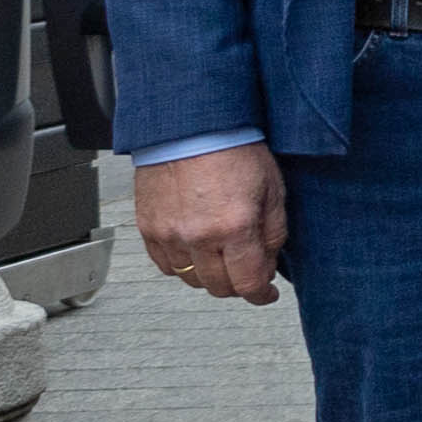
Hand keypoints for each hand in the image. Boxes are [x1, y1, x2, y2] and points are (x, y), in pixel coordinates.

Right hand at [134, 147, 290, 305]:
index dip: (261, 294)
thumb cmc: (232, 148)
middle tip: (247, 272)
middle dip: (238, 285)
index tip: (266, 293)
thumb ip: (273, 234)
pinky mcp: (148, 228)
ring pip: (190, 279)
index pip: (248, 283)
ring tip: (222, 258)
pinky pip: (165, 265)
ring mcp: (169, 234)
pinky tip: (195, 251)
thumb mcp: (273, 189)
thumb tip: (269, 264)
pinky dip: (182, 265)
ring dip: (210, 276)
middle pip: (219, 287)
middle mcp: (198, 236)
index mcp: (234, 227)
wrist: (189, 127)